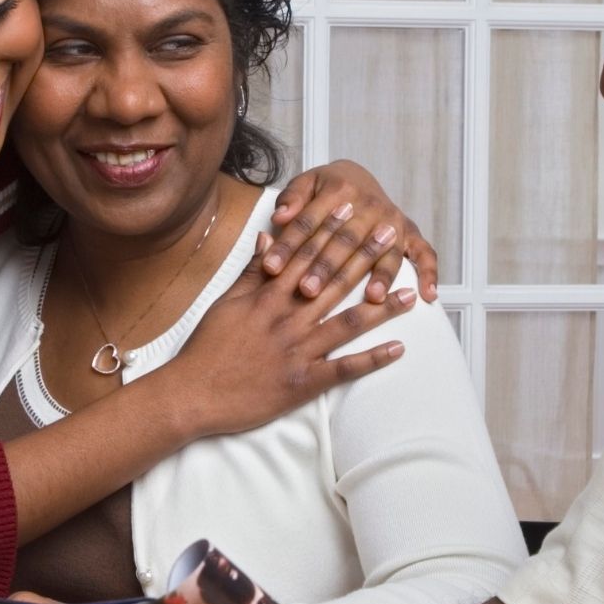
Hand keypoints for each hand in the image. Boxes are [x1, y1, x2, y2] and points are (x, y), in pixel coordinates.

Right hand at [154, 217, 414, 439]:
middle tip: (392, 235)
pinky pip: (344, 370)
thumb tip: (270, 239)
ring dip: (382, 308)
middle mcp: (287, 319)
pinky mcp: (302, 382)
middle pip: (334, 281)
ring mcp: (297, 351)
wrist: (192, 393)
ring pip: (347, 323)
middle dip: (365, 256)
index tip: (354, 209)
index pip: (306, 255)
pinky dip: (373, 360)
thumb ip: (251, 271)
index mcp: (268, 297)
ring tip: (410, 294)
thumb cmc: (207, 348)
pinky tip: (399, 349)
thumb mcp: (225, 302)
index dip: (332, 230)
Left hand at [270, 159, 440, 303]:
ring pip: (383, 252)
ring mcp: (392, 220)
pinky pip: (424, 253)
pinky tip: (427, 295)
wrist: (357, 176)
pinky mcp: (410, 233)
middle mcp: (369, 205)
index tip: (270, 268)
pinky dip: (429, 273)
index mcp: (338, 189)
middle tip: (308, 291)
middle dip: (326, 267)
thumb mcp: (305, 184)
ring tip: (370, 299)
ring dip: (378, 275)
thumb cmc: (324, 188)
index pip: (309, 221)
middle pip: (345, 240)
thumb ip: (291, 199)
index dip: (288, 245)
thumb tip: (280, 217)